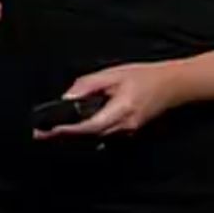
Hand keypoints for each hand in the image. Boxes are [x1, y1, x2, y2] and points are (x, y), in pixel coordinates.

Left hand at [33, 61, 185, 139]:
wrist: (173, 86)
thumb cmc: (145, 77)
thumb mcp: (113, 74)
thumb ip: (88, 85)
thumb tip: (67, 97)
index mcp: (122, 110)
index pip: (90, 126)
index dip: (68, 130)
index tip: (48, 130)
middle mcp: (125, 126)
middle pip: (89, 136)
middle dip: (64, 136)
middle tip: (40, 134)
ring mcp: (128, 132)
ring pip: (95, 138)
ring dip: (73, 137)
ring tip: (50, 133)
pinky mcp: (128, 132)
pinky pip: (103, 135)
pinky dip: (86, 134)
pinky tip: (71, 131)